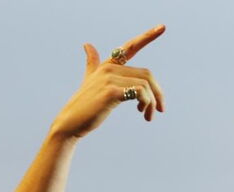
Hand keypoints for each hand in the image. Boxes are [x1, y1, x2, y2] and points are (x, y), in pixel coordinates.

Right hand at [50, 25, 165, 138]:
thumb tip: (87, 44)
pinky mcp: (111, 92)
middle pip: (147, 74)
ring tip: (148, 115)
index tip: (162, 27)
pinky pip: (140, 92)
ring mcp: (109, 79)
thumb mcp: (89, 80)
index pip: (130, 47)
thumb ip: (91, 63)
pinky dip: (146, 103)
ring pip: (145, 85)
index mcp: (107, 65)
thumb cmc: (83, 105)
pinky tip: (142, 112)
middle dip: (157, 93)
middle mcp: (109, 68)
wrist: (70, 122)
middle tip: (160, 109)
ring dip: (152, 102)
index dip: (147, 36)